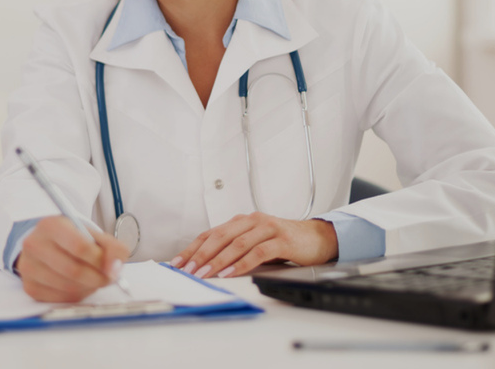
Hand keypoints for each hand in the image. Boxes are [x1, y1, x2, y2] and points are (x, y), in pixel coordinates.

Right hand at [15, 216, 129, 302]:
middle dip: (97, 278)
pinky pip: (60, 298)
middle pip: (74, 270)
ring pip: (68, 287)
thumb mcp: (94, 236)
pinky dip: (77, 295)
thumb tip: (115, 269)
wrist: (47, 246)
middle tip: (107, 278)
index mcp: (51, 225)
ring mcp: (29, 267)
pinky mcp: (29, 286)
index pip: (80, 247)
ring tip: (93, 280)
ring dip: (88, 288)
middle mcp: (35, 244)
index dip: (100, 261)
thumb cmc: (74, 240)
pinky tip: (80, 286)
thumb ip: (113, 248)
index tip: (111, 266)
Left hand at [171, 213, 338, 278]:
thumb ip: (234, 249)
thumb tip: (205, 266)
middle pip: (220, 237)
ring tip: (204, 274)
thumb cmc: (283, 242)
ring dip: (218, 260)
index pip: (211, 233)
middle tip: (187, 270)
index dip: (192, 248)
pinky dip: (241, 264)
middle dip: (200, 255)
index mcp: (242, 221)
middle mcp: (252, 221)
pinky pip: (258, 252)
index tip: (177, 263)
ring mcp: (267, 228)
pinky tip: (231, 273)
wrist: (317, 238)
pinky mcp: (282, 240)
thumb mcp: (255, 243)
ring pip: (236, 244)